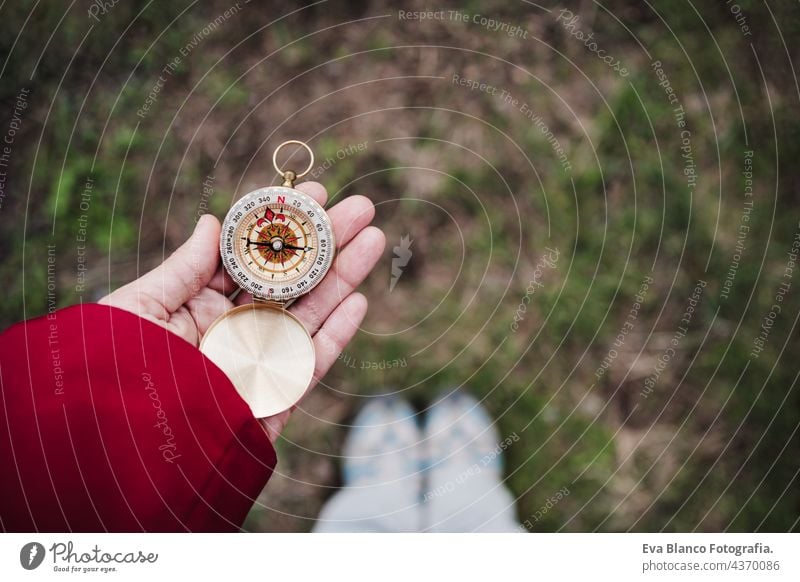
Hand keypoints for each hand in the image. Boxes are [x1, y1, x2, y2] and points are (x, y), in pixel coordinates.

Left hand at [100, 182, 384, 441]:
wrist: (119, 449)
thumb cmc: (114, 372)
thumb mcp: (140, 309)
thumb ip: (183, 269)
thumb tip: (213, 222)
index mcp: (198, 308)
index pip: (249, 258)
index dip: (280, 227)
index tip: (310, 195)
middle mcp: (233, 331)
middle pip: (289, 281)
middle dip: (325, 244)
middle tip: (359, 208)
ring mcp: (257, 363)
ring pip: (310, 313)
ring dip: (343, 276)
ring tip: (373, 237)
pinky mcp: (274, 400)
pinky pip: (312, 363)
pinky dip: (337, 333)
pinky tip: (359, 298)